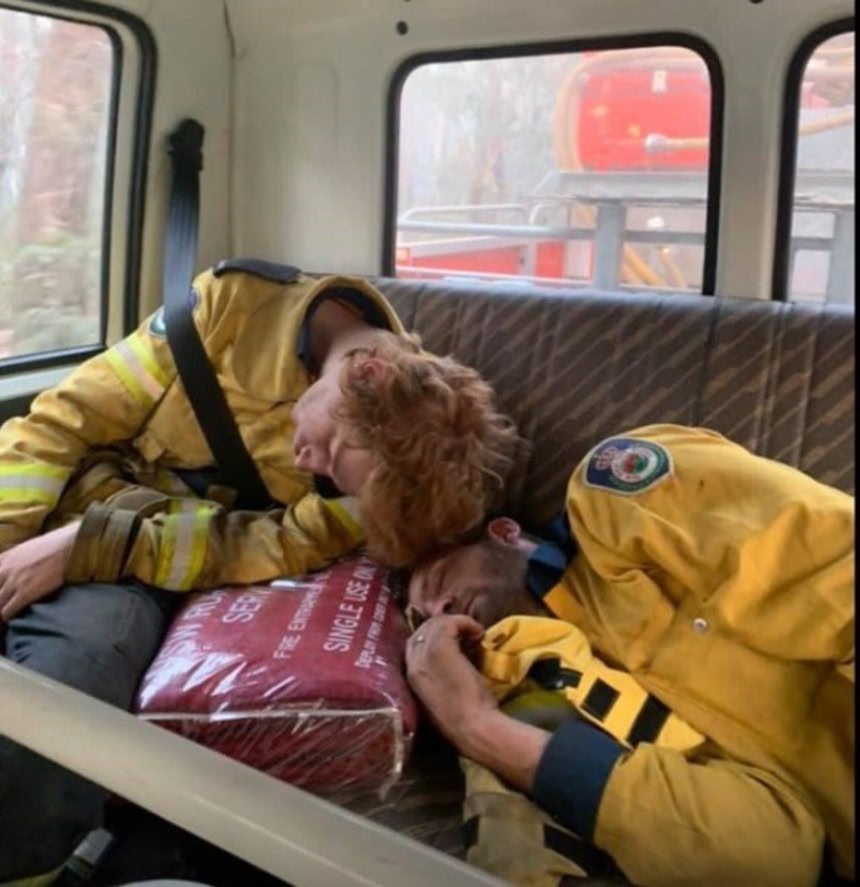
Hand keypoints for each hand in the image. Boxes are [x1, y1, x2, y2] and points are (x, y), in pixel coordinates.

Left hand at [0, 521, 79, 620]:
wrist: (71, 545)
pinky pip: (6, 612)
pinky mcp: (25, 592)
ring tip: (8, 618)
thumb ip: (15, 560)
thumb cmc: (56, 545)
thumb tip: (15, 569)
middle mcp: (3, 570)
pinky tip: (14, 619)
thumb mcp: (27, 548)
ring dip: (2, 611)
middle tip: (6, 606)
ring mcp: (13, 582)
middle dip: (0, 601)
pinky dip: (8, 617)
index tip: (4, 595)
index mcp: (3, 559)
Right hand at [405, 613, 498, 752]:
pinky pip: (451, 623)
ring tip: (473, 635)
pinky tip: (479, 634)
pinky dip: (466, 623)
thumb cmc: (462, 721)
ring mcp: (424, 655)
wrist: (472, 728)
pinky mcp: (441, 649)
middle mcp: (412, 663)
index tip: (453, 640)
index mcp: (409, 677)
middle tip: (464, 634)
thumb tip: (449, 660)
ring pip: (436, 624)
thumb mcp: (440, 698)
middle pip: (422, 630)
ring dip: (457, 624)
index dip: (432, 637)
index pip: (413, 644)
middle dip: (443, 627)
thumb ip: (436, 678)